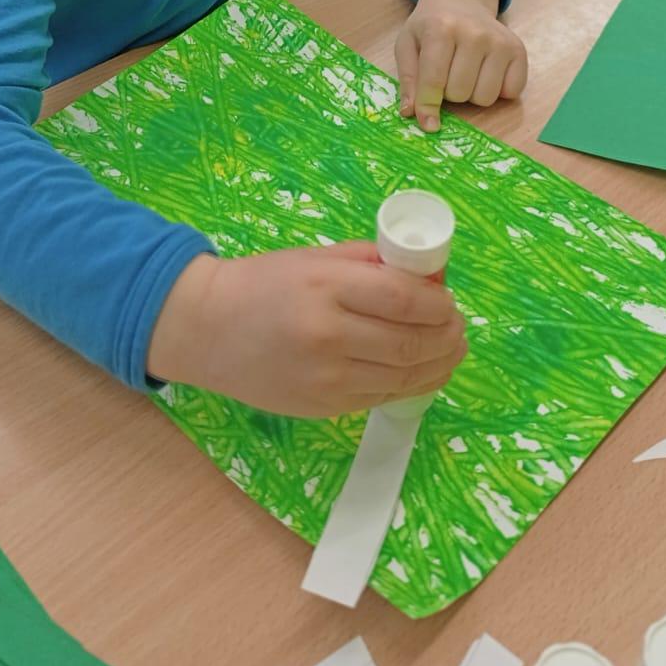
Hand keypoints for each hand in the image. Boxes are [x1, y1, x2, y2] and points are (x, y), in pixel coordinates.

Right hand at [146, 243, 466, 417]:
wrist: (206, 328)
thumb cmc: (263, 282)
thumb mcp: (315, 257)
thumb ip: (369, 262)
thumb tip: (428, 273)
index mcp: (326, 287)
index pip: (402, 299)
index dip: (438, 304)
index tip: (450, 301)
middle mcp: (328, 335)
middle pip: (410, 343)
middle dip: (447, 337)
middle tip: (459, 328)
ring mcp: (326, 378)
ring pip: (403, 377)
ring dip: (438, 366)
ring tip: (451, 351)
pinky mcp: (323, 407)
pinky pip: (380, 397)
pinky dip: (410, 386)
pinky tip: (422, 372)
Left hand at [396, 0, 527, 130]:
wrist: (460, 0)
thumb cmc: (431, 26)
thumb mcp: (408, 44)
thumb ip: (408, 79)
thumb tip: (410, 113)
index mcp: (441, 28)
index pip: (434, 80)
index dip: (428, 106)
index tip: (428, 124)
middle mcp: (474, 33)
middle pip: (460, 93)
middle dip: (449, 92)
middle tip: (447, 73)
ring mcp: (499, 41)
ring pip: (485, 97)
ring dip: (472, 94)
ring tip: (466, 72)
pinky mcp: (518, 49)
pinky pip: (511, 92)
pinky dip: (498, 91)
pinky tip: (487, 73)